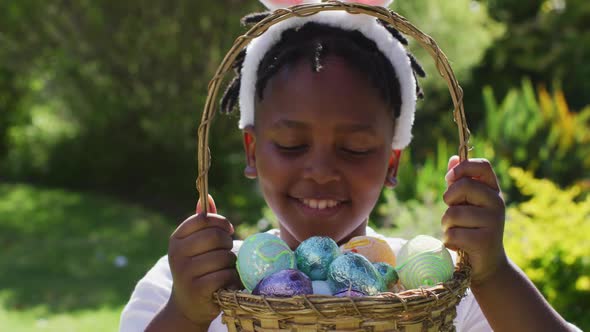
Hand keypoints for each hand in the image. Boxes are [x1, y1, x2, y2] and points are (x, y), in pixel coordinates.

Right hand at [166, 195, 241, 326]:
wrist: (188, 304)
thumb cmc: (196, 268)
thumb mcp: (195, 244)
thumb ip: (202, 223)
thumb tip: (207, 197)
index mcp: (177, 238)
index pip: (204, 219)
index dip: (221, 222)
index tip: (228, 230)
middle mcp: (177, 253)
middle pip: (216, 236)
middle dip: (228, 243)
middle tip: (226, 252)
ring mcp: (185, 271)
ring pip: (224, 256)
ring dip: (230, 263)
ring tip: (223, 269)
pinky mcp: (197, 288)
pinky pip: (225, 274)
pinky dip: (231, 278)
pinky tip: (224, 282)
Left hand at [442, 156, 507, 284]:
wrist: (486, 265)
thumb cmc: (471, 229)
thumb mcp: (465, 203)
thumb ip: (458, 183)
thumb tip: (453, 158)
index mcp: (492, 191)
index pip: (482, 166)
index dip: (463, 167)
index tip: (451, 178)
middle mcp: (497, 203)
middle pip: (463, 186)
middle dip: (449, 199)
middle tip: (452, 211)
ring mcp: (493, 222)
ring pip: (453, 213)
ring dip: (446, 224)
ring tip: (457, 232)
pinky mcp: (484, 241)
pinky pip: (453, 233)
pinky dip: (449, 240)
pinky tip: (460, 246)